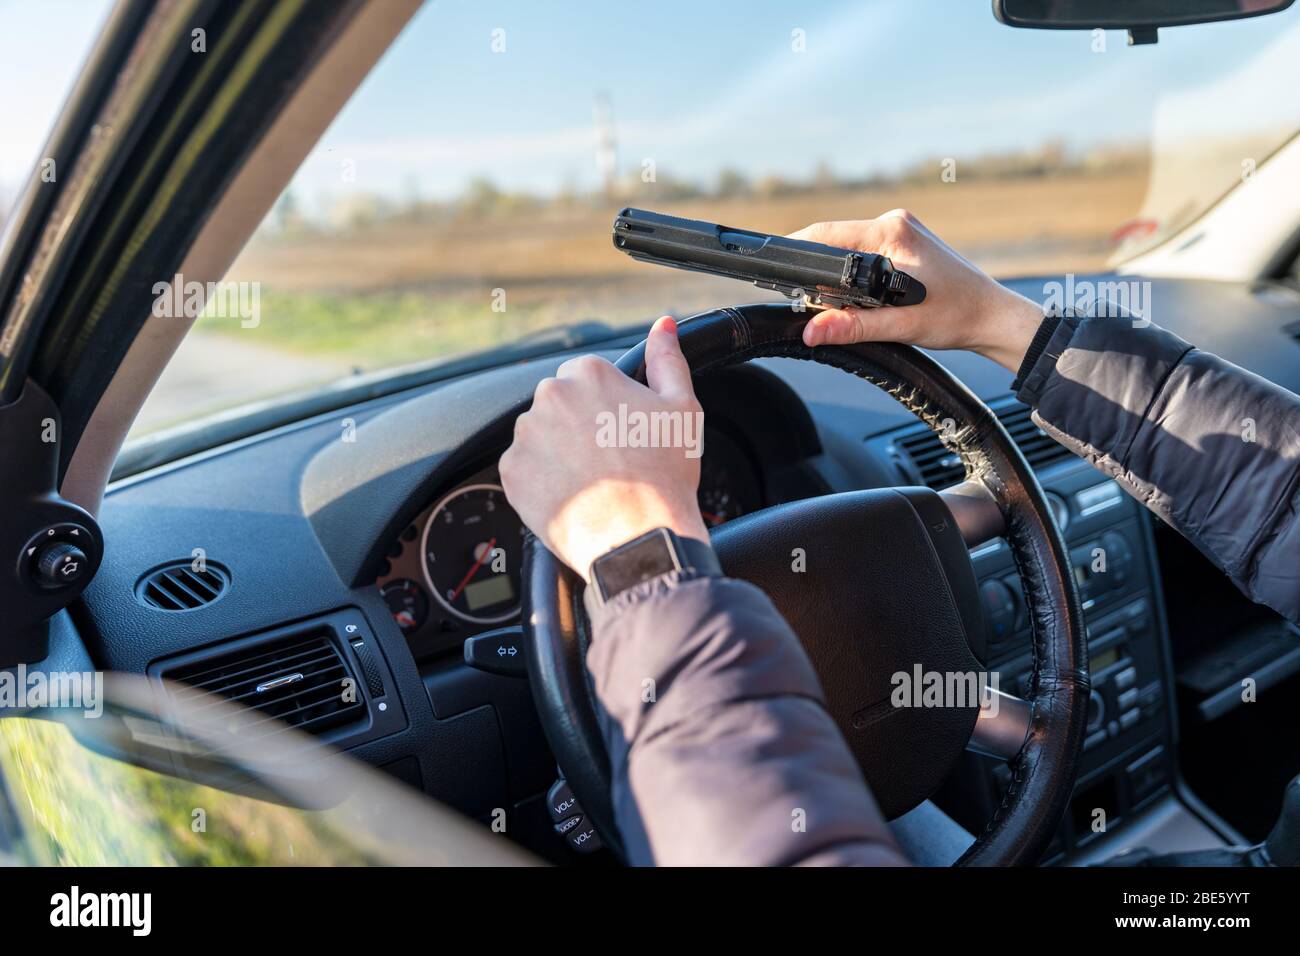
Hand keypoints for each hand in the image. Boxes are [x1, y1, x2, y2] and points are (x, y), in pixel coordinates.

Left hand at [500, 316, 708, 582]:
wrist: (639, 538)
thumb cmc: (665, 476)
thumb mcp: (682, 408)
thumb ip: (668, 360)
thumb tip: (662, 326)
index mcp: (588, 374)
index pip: (586, 378)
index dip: (606, 408)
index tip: (619, 433)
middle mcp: (549, 396)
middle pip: (560, 406)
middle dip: (579, 429)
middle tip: (609, 461)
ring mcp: (526, 435)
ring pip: (540, 438)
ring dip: (558, 454)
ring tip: (592, 483)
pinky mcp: (511, 473)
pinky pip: (524, 471)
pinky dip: (543, 483)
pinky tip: (574, 497)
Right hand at [790, 209, 1045, 371]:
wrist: (993, 317)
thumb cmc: (959, 317)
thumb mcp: (903, 327)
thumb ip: (854, 327)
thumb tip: (811, 333)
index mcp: (892, 232)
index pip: (827, 234)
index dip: (799, 255)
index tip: (780, 275)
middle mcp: (895, 222)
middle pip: (834, 239)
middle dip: (818, 271)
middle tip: (813, 304)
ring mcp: (901, 229)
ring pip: (847, 246)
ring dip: (837, 274)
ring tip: (843, 304)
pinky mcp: (904, 240)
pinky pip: (864, 250)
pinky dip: (853, 273)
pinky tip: (861, 296)